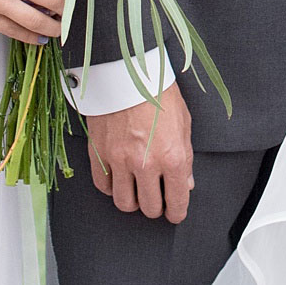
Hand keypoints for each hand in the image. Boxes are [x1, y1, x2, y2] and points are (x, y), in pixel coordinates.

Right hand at [85, 81, 193, 220]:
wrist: (128, 72)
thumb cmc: (159, 93)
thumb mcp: (184, 124)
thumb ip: (185, 158)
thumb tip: (185, 183)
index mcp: (173, 156)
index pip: (177, 202)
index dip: (177, 212)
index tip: (174, 213)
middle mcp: (146, 163)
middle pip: (149, 208)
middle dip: (156, 208)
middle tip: (157, 200)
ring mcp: (120, 160)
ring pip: (124, 203)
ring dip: (133, 201)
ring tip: (138, 191)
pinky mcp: (99, 154)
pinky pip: (104, 186)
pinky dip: (112, 188)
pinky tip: (119, 180)